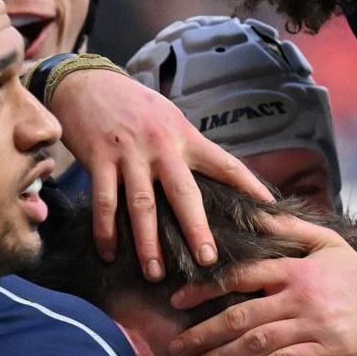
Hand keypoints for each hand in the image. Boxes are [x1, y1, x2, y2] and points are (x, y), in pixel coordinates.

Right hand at [51, 68, 271, 281]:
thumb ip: (188, 148)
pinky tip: (108, 253)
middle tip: (207, 260)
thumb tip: (213, 180)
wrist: (87, 82)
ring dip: (148, 243)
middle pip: (184, 193)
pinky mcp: (99, 159)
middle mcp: (161, 145)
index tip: (269, 210)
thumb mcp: (169, 118)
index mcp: (185, 136)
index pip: (224, 164)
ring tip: (155, 273)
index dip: (249, 186)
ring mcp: (130, 153)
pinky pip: (105, 201)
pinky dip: (106, 230)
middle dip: (196, 229)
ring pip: (142, 205)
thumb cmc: (133, 105)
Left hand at [168, 212, 356, 355]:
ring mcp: (313, 326)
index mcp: (295, 269)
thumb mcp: (327, 242)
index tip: (178, 302)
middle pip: (240, 316)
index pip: (240, 276)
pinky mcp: (327, 351)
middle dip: (203, 334)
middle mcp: (300, 297)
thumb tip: (255, 212)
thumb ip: (289, 228)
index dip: (205, 290)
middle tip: (176, 347)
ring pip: (256, 343)